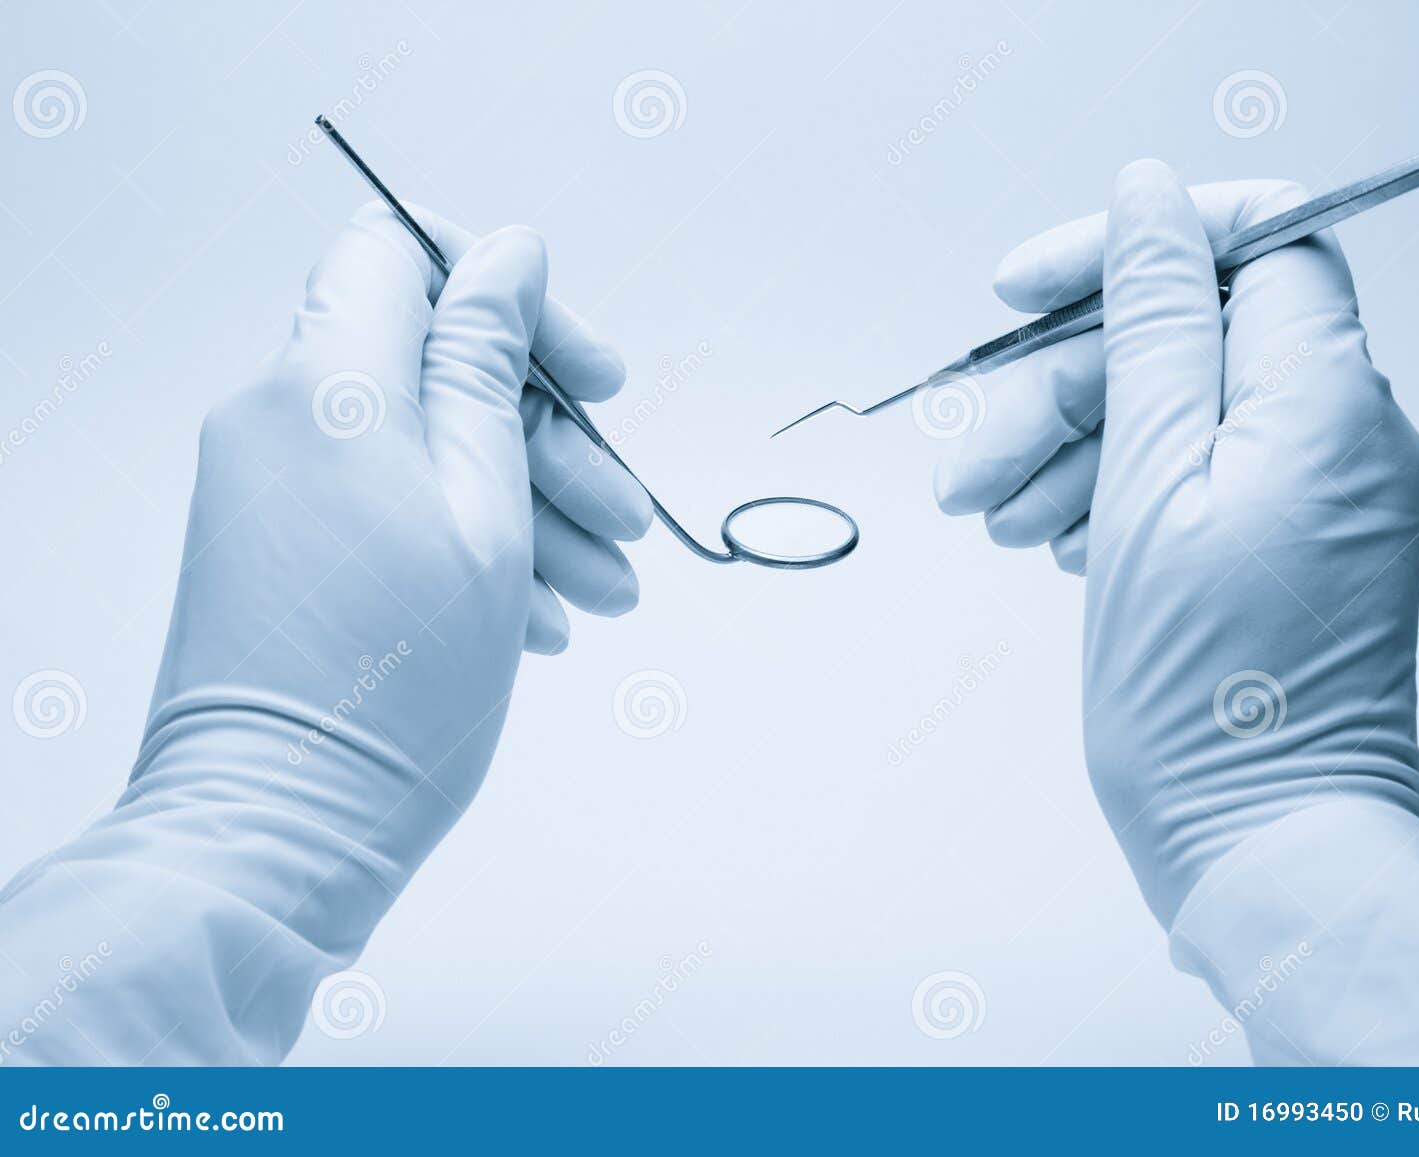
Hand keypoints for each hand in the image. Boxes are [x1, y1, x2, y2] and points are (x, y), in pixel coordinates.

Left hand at [2, 203, 651, 1061]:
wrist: (278, 829)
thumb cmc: (393, 682)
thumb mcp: (484, 503)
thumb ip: (490, 363)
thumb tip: (507, 252)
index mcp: (327, 385)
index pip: (403, 251)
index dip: (506, 291)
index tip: (585, 371)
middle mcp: (283, 420)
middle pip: (434, 364)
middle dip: (547, 430)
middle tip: (621, 507)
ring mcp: (276, 490)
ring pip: (426, 447)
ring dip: (529, 504)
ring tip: (606, 590)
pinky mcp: (283, 552)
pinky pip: (390, 508)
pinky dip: (471, 543)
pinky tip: (543, 616)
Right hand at [937, 168, 1418, 924]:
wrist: (1263, 846)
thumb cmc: (1209, 694)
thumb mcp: (1150, 480)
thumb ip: (1152, 322)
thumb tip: (1149, 199)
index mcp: (1323, 396)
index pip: (1248, 237)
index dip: (1129, 246)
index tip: (1025, 289)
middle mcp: (1336, 433)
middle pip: (1185, 337)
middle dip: (1063, 385)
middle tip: (976, 463)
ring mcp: (1312, 494)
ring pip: (1171, 412)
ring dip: (1068, 451)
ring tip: (1003, 523)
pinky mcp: (1282, 547)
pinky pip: (1188, 479)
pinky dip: (1109, 498)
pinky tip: (1059, 547)